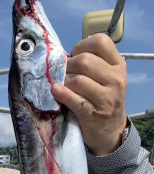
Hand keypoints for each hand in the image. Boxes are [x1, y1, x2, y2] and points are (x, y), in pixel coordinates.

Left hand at [51, 33, 127, 155]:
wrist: (110, 131)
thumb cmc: (102, 100)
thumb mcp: (106, 78)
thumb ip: (92, 64)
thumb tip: (64, 58)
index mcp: (118, 65)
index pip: (100, 42)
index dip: (81, 46)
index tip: (74, 56)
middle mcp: (116, 79)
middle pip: (84, 61)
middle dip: (68, 66)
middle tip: (64, 74)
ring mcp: (106, 98)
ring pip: (78, 80)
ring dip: (64, 81)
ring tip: (61, 85)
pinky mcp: (93, 114)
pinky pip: (75, 100)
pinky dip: (62, 94)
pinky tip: (55, 91)